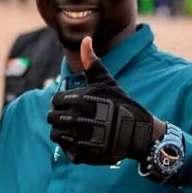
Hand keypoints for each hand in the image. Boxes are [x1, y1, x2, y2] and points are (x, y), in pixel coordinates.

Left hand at [46, 36, 165, 164]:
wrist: (138, 132)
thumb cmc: (122, 105)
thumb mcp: (108, 82)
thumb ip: (92, 63)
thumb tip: (85, 39)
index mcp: (79, 99)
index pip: (56, 100)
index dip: (65, 103)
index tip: (77, 106)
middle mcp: (76, 117)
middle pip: (52, 118)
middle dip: (62, 118)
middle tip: (78, 120)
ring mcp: (79, 136)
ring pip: (55, 135)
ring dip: (64, 134)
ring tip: (78, 133)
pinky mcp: (83, 153)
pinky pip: (66, 151)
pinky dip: (72, 150)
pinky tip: (84, 145)